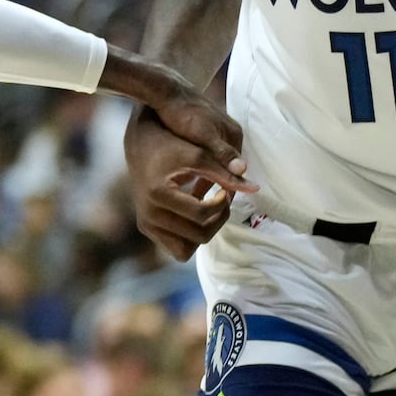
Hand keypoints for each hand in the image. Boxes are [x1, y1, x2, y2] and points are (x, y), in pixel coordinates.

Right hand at [125, 106, 251, 260]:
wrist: (140, 146)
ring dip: (205, 231)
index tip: (226, 189)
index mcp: (158, 193)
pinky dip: (190, 236)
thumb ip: (225, 173)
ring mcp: (146, 224)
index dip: (222, 203)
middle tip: (223, 200)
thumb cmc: (171, 146)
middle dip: (218, 220)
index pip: (202, 213)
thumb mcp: (199, 156)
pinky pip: (176, 247)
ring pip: (186, 249)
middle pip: (198, 236)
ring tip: (209, 208)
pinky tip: (196, 213)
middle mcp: (148, 214)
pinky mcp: (146, 228)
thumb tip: (255, 189)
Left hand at [147, 75, 259, 198]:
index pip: (236, 171)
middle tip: (201, 209)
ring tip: (191, 198)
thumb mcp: (202, 134)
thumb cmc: (181, 113)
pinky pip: (205, 158)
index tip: (213, 209)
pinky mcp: (204, 132)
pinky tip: (183, 181)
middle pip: (227, 170)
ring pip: (214, 165)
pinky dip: (198, 171)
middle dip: (216, 188)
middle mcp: (228, 134)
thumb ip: (221, 153)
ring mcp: (217, 132)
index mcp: (233, 135)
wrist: (164, 91)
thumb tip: (242, 170)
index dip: (226, 191)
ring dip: (205, 180)